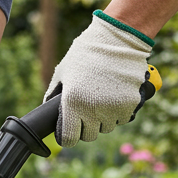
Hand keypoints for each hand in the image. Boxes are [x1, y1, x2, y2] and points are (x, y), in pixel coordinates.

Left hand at [46, 11, 154, 145]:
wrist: (118, 38)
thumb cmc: (87, 53)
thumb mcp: (63, 71)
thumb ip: (53, 93)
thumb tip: (46, 108)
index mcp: (73, 103)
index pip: (69, 139)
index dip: (68, 136)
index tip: (70, 130)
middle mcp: (93, 110)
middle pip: (89, 136)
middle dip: (86, 126)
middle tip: (87, 110)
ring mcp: (113, 109)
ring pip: (107, 128)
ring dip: (103, 119)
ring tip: (102, 98)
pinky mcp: (131, 104)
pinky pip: (122, 118)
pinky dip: (119, 112)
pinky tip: (115, 96)